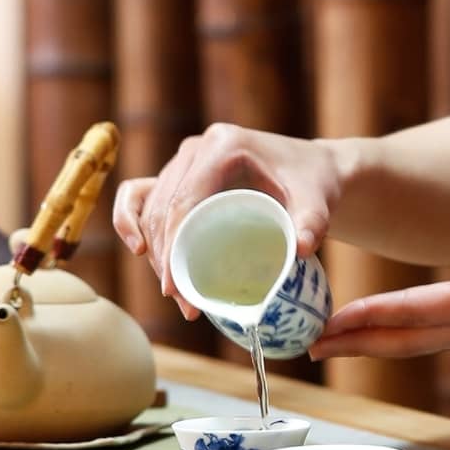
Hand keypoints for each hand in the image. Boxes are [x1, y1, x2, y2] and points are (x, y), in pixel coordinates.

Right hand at [113, 124, 340, 316]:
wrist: (314, 171)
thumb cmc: (313, 183)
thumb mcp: (318, 201)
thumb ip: (312, 223)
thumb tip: (301, 249)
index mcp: (224, 146)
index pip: (184, 200)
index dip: (174, 246)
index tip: (177, 289)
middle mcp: (198, 148)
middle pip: (164, 209)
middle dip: (167, 260)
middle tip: (187, 304)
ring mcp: (186, 160)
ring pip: (152, 209)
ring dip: (157, 254)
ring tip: (180, 295)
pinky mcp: (181, 174)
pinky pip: (142, 195)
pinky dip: (132, 221)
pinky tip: (139, 250)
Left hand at [310, 207, 449, 361]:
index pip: (413, 311)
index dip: (369, 316)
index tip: (329, 326)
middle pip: (404, 337)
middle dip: (356, 343)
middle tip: (311, 349)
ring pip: (418, 339)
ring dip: (376, 342)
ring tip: (341, 343)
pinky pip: (439, 332)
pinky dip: (408, 333)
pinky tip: (402, 330)